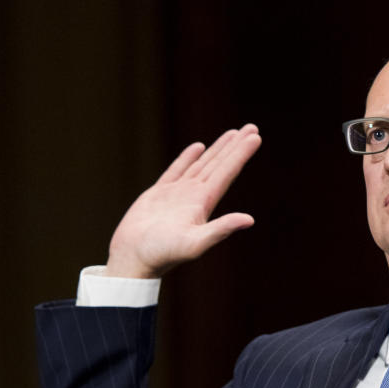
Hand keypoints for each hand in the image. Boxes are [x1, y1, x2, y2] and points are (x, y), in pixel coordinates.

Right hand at [105, 125, 261, 277]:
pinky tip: (198, 147)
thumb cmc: (162, 254)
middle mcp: (194, 197)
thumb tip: (249, 220)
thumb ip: (221, 229)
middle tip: (252, 127)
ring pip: (201, 165)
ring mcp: (177, 195)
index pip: (227, 172)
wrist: (133, 260)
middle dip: (235, 146)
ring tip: (232, 134)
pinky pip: (176, 170)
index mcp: (204, 204)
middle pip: (219, 165)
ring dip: (217, 150)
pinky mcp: (158, 195)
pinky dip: (187, 158)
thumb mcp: (195, 243)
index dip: (241, 154)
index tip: (255, 136)